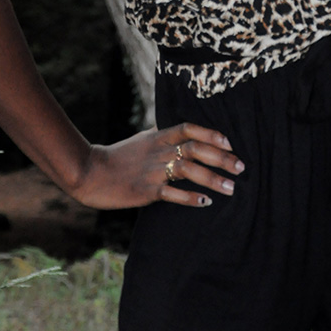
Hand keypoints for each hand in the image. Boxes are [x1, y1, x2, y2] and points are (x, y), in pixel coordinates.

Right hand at [69, 122, 244, 209]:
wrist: (90, 172)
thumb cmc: (118, 157)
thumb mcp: (143, 140)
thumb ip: (163, 137)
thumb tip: (184, 134)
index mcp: (158, 137)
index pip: (189, 128)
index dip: (211, 134)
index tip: (230, 143)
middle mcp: (158, 151)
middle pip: (195, 149)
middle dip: (221, 158)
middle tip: (241, 167)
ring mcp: (152, 170)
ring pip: (188, 170)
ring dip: (212, 178)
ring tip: (230, 188)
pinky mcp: (145, 190)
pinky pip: (171, 193)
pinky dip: (190, 197)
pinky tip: (205, 202)